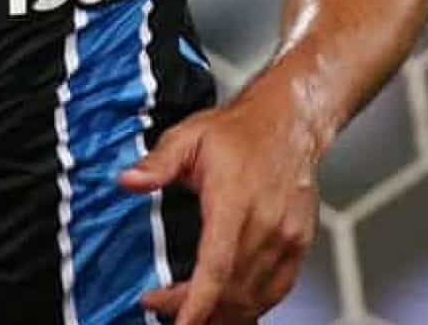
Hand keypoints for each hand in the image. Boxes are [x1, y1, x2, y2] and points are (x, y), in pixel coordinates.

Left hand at [119, 91, 321, 324]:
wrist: (289, 122)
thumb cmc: (239, 131)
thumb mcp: (187, 137)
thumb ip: (157, 163)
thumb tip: (128, 180)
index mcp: (234, 201)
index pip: (216, 267)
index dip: (196, 303)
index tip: (178, 323)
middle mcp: (265, 224)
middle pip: (230, 290)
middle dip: (194, 309)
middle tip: (161, 303)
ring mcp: (287, 238)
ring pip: (254, 297)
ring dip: (222, 312)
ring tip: (190, 309)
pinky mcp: (299, 245)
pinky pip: (276, 290)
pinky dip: (251, 306)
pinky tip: (229, 307)